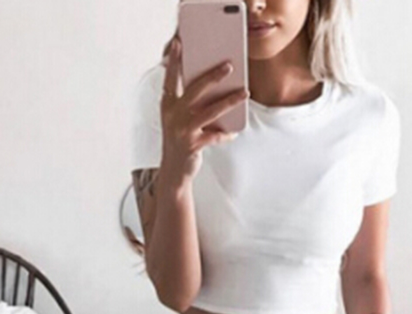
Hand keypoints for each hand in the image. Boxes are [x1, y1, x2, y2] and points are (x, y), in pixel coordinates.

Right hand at [159, 34, 247, 180]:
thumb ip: (188, 103)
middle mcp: (173, 115)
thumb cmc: (180, 140)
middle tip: (229, 66)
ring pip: (210, 111)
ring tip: (244, 92)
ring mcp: (182, 130)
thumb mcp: (178, 119)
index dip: (173, 61)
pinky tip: (234, 132)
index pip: (169, 79)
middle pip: (195, 90)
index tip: (178, 43)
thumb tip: (213, 87)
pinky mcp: (192, 146)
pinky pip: (215, 136)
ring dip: (229, 101)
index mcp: (167, 105)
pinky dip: (226, 134)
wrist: (174, 171)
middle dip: (213, 76)